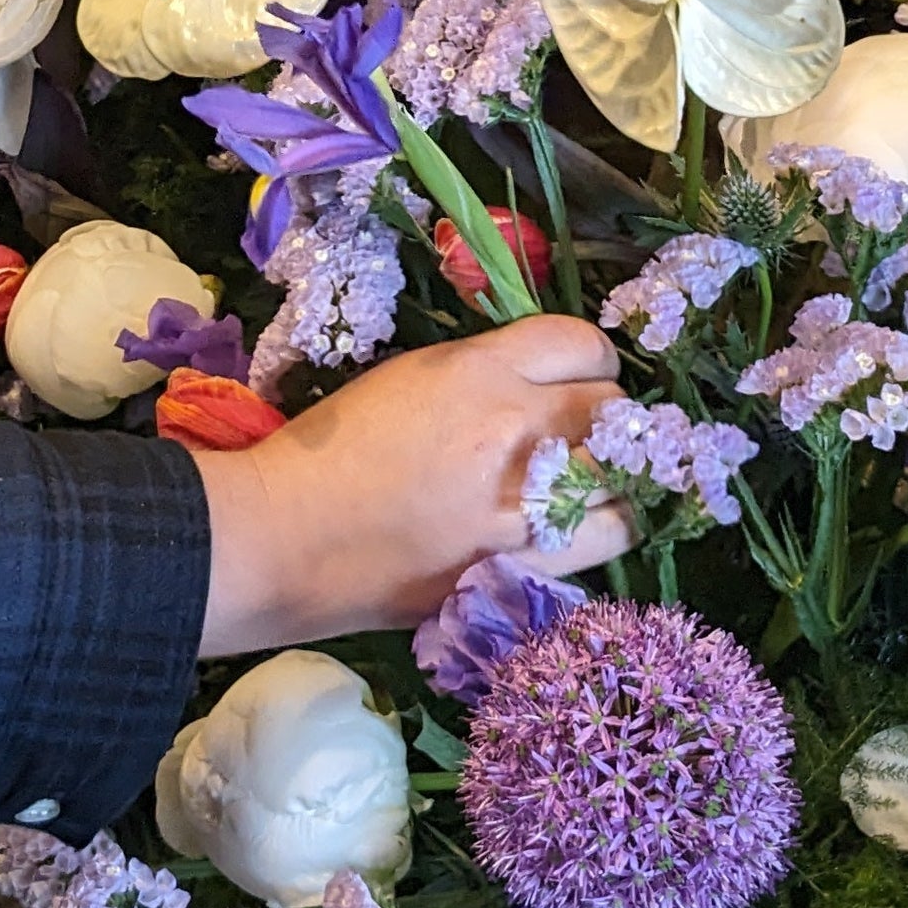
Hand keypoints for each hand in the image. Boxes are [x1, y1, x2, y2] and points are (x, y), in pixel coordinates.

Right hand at [189, 316, 635, 655]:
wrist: (281, 536)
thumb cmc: (327, 453)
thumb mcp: (409, 380)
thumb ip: (484, 378)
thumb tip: (538, 390)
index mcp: (480, 368)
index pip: (582, 343)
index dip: (588, 363)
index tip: (576, 381)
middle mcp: (517, 425)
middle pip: (615, 406)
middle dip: (606, 417)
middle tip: (582, 437)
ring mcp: (527, 501)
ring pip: (626, 478)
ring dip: (616, 477)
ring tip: (592, 488)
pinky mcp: (523, 564)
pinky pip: (607, 539)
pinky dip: (604, 530)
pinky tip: (582, 530)